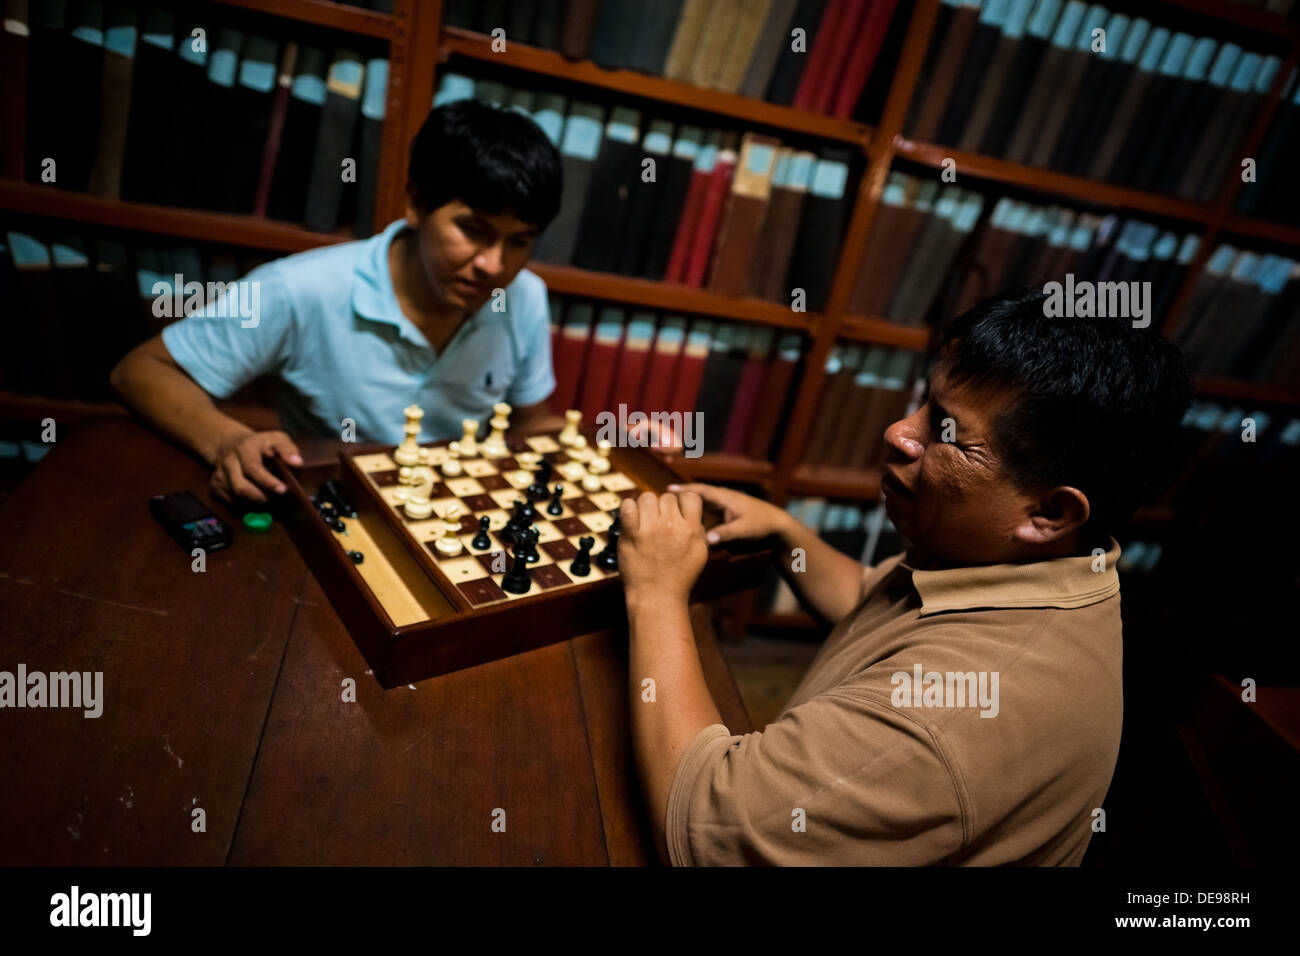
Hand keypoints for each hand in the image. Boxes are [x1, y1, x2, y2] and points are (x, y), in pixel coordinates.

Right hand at [210, 429, 302, 503]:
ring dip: (255, 502)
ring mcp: (219, 474)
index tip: (283, 490)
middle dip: (261, 496)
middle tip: (277, 498)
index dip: (267, 481)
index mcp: (244, 448)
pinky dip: (246, 504)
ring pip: (236, 497)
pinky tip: (256, 497)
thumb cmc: (260, 444)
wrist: (230, 443)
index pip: (253, 468)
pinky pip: (231, 502)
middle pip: (240, 487)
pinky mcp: (215, 486)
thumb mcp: (276, 439)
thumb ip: (287, 449)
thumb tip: (298, 462)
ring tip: (269, 497)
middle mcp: (228, 461)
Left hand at [619, 491, 708, 603]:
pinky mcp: (630, 533)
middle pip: (667, 497)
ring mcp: (650, 528)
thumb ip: (698, 531)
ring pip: (647, 497)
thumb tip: (693, 516)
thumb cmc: (679, 578)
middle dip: (663, 508)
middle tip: (659, 523)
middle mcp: (671, 525)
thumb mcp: (700, 553)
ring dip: (646, 506)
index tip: (676, 513)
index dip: (683, 503)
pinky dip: (628, 508)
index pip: (690, 496)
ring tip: (645, 521)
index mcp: (691, 529)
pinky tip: (632, 519)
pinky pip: (627, 506)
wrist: (657, 597)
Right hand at [666, 482, 791, 544]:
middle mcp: (722, 500)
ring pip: (701, 505)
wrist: (777, 529)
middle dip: (680, 497)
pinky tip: (686, 523)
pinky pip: (707, 514)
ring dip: (687, 507)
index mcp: (725, 498)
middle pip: (697, 496)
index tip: (667, 490)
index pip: (700, 490)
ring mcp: (724, 508)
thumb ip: (725, 535)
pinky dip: (696, 516)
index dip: (684, 490)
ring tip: (669, 511)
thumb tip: (706, 540)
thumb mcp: (744, 531)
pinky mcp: (726, 517)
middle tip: (662, 501)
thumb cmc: (762, 526)